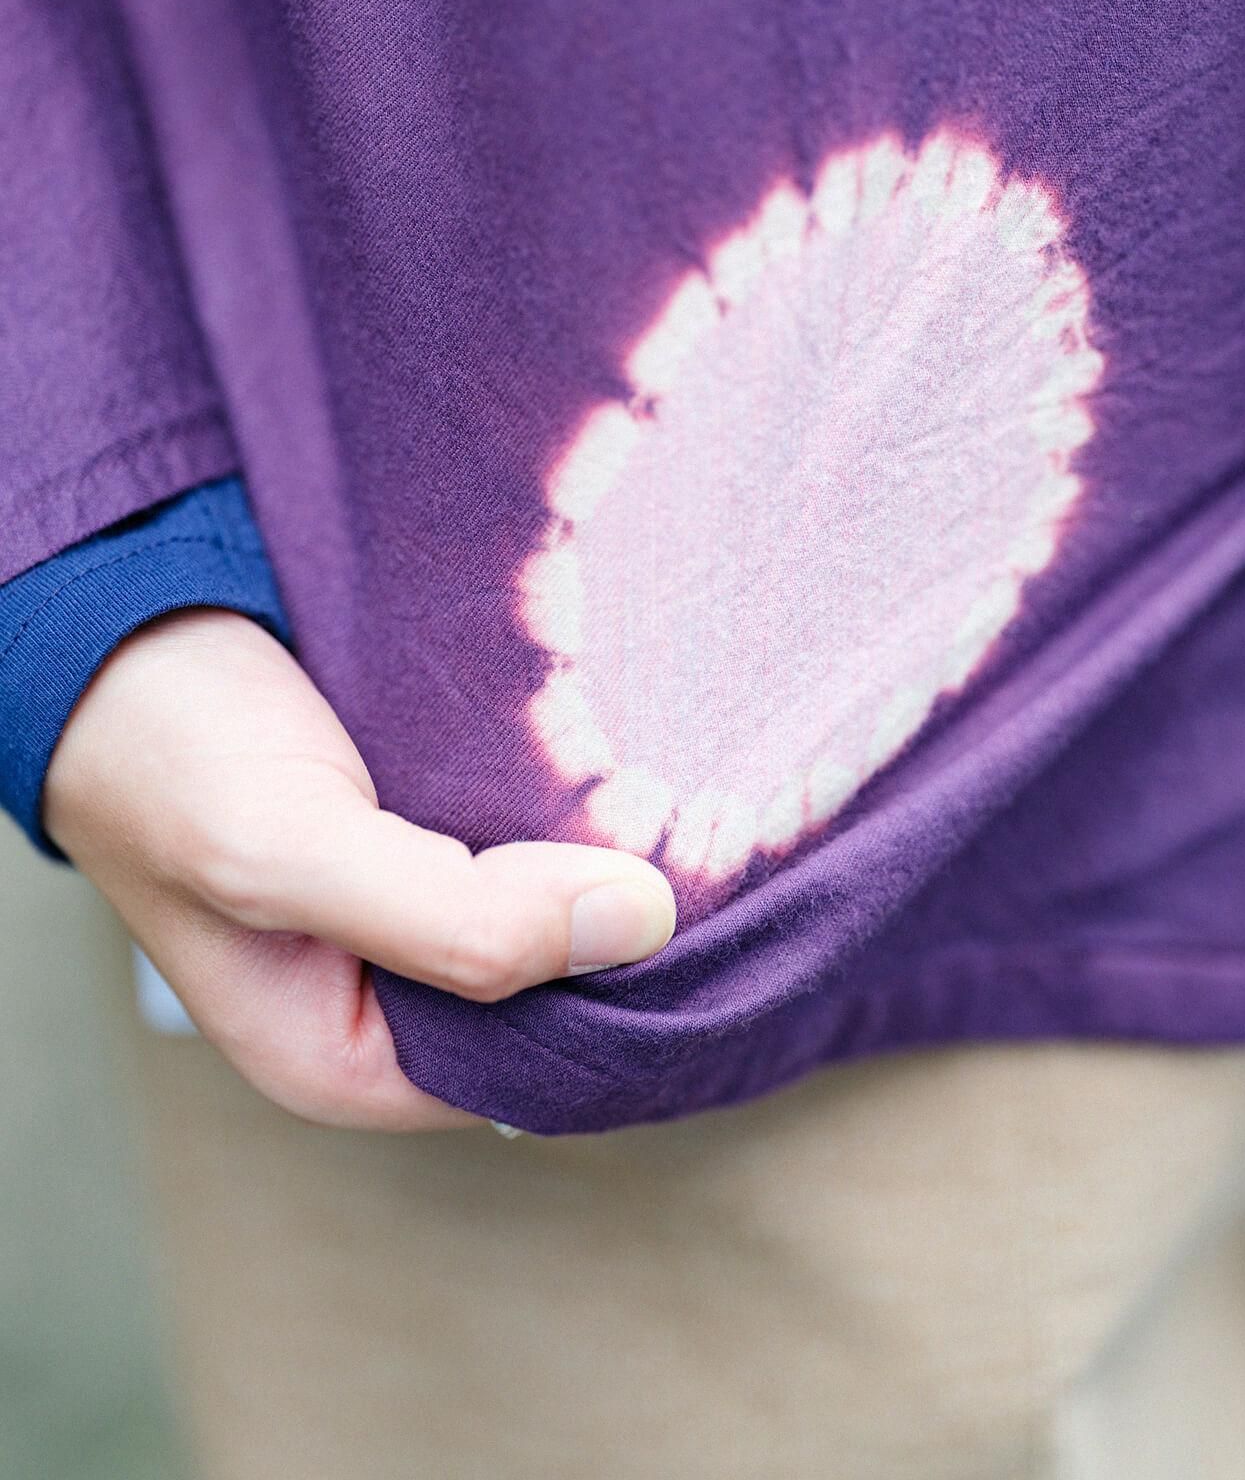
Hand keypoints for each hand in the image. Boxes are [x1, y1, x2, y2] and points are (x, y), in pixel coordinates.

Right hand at [43, 609, 674, 1128]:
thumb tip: (638, 926)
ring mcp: (404, 913)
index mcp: (346, 1058)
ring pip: (545, 910)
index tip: (676, 901)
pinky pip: (521, 843)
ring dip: (595, 856)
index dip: (614, 995)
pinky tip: (601, 757)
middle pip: (551, 989)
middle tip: (682, 828)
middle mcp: (386, 1000)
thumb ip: (451, 917)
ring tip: (657, 789)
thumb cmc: (166, 753)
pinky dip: (563, 806)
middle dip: (611, 923)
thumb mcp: (289, 852)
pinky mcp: (418, 834)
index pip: (538, 1067)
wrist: (115, 623)